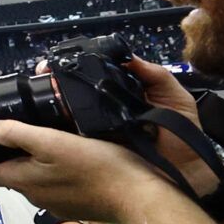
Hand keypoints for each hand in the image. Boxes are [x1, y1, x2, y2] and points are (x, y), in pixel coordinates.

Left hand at [0, 120, 176, 222]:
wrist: (137, 195)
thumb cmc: (96, 166)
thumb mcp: (54, 142)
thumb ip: (17, 135)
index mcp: (23, 181)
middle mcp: (35, 197)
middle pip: (13, 176)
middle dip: (15, 157)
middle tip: (32, 133)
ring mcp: (56, 205)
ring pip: (37, 181)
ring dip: (40, 165)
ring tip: (57, 143)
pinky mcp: (77, 207)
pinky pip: (60, 188)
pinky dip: (61, 175)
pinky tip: (78, 161)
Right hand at [47, 54, 207, 190]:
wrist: (184, 168)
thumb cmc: (182, 132)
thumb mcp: (174, 96)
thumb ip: (155, 75)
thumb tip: (127, 56)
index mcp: (121, 95)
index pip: (92, 79)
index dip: (73, 70)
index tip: (54, 64)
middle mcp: (104, 112)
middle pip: (72, 97)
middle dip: (54, 87)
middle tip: (42, 78)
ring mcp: (95, 134)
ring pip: (66, 119)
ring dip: (52, 111)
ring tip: (39, 100)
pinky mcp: (92, 153)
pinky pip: (71, 141)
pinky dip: (60, 135)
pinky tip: (50, 126)